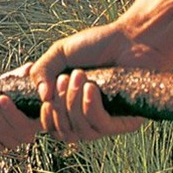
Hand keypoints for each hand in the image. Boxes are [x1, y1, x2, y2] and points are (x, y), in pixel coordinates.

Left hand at [0, 80, 38, 148]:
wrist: (14, 91)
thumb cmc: (26, 80)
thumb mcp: (31, 75)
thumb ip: (31, 75)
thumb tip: (27, 71)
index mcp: (37, 122)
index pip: (21, 124)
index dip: (9, 112)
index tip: (2, 97)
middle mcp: (24, 136)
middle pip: (0, 127)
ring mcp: (7, 140)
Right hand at [29, 21, 170, 141]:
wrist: (132, 38)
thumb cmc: (99, 44)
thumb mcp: (60, 52)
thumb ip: (41, 71)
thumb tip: (42, 97)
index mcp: (72, 105)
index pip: (53, 129)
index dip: (45, 118)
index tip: (46, 97)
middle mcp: (88, 118)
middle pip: (63, 133)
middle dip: (58, 106)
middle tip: (64, 78)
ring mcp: (107, 122)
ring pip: (80, 132)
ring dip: (73, 103)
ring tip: (80, 76)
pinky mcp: (125, 123)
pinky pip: (100, 126)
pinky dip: (89, 107)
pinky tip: (91, 88)